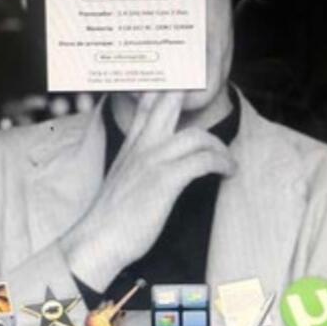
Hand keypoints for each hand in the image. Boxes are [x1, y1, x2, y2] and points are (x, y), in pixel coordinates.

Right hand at [59, 91, 236, 290]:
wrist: (98, 239)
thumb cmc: (111, 217)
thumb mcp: (121, 179)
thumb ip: (137, 164)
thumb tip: (155, 167)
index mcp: (131, 145)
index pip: (148, 104)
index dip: (168, 90)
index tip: (187, 87)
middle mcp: (142, 146)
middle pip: (170, 103)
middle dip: (195, 97)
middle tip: (215, 107)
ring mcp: (153, 161)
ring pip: (197, 135)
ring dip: (219, 146)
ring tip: (227, 160)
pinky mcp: (165, 180)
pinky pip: (203, 161)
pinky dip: (221, 163)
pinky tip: (228, 172)